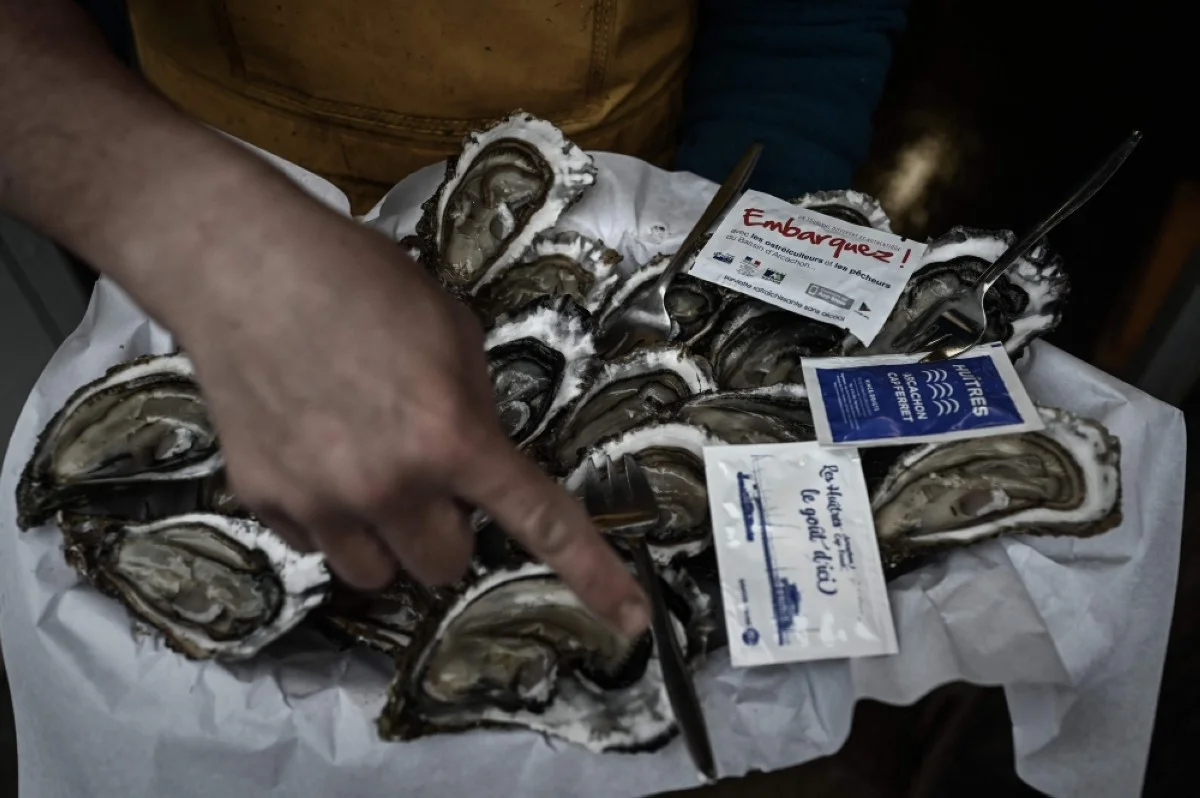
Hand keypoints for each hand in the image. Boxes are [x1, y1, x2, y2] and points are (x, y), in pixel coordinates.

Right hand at [174, 199, 649, 636]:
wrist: (242, 266)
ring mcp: (320, 502)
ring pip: (376, 576)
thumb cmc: (359, 281)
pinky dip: (326, 519)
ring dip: (388, 540)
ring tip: (367, 475)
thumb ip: (476, 406)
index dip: (591, 573)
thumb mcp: (451, 330)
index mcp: (452, 437)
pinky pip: (315, 546)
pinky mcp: (262, 501)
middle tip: (428, 480)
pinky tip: (314, 455)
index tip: (629, 619)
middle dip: (447, 532)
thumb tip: (479, 458)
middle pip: (444, 567)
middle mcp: (390, 486)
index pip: (538, 520)